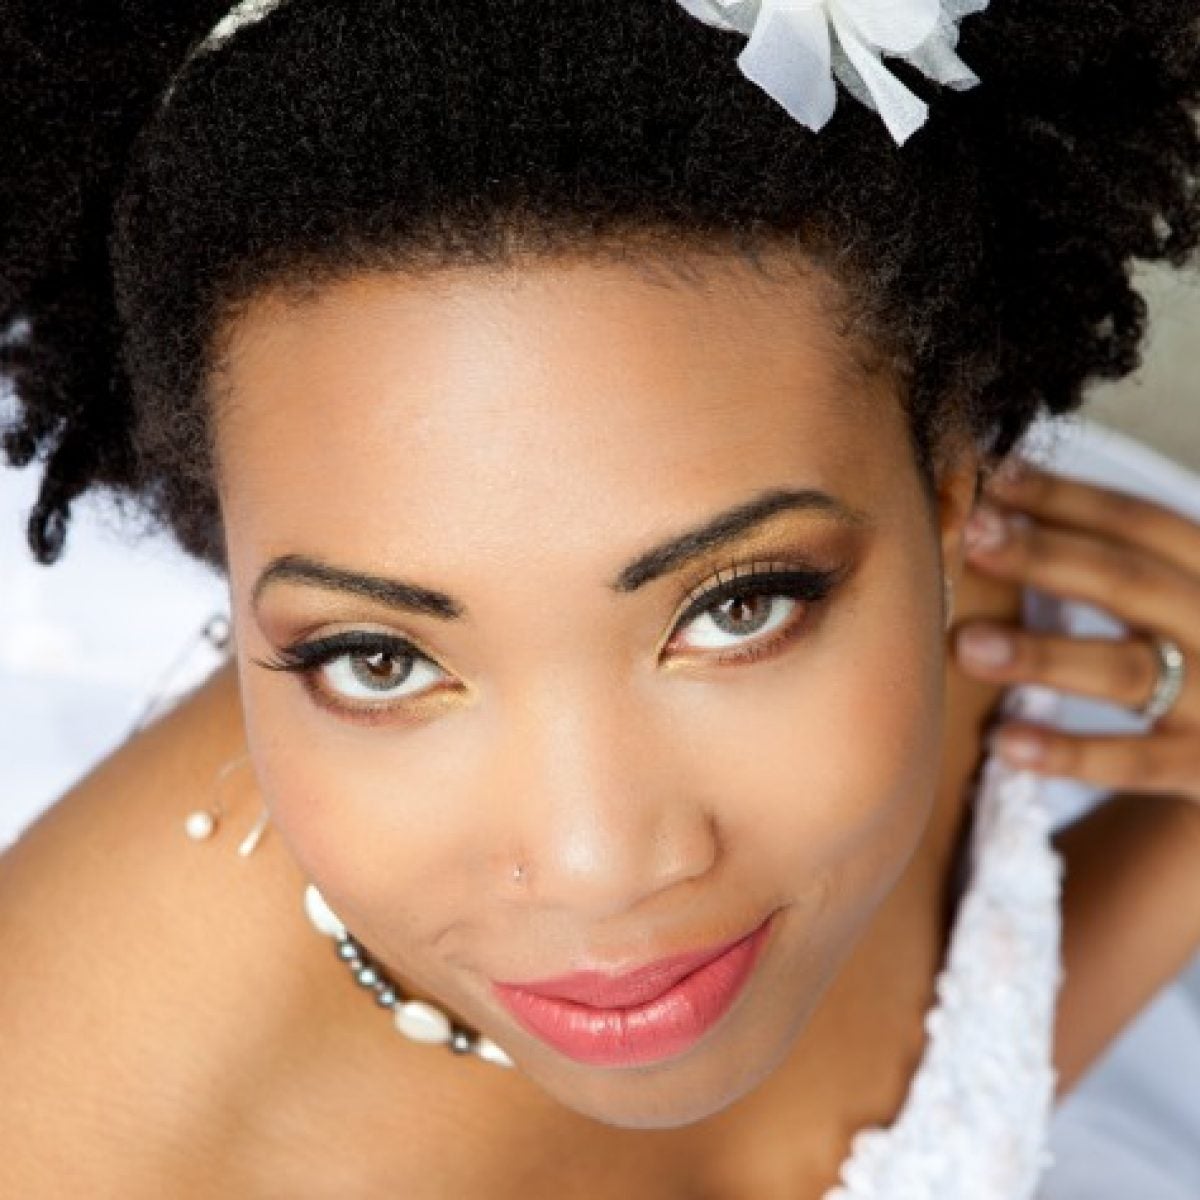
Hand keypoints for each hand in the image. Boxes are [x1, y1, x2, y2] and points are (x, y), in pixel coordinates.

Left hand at [952, 459, 1199, 802]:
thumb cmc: (1184, 657)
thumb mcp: (1163, 600)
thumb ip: (1100, 557)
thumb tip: (996, 489)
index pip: (1141, 522)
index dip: (1068, 497)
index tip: (994, 477)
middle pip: (1131, 583)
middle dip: (1047, 556)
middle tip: (971, 537)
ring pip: (1127, 670)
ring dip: (1043, 654)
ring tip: (965, 645)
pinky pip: (1135, 763)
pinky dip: (1070, 753)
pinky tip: (1004, 741)